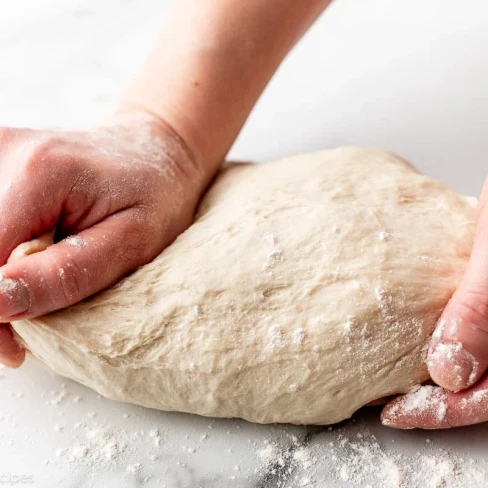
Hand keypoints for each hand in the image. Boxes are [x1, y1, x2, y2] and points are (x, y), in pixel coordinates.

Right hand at [0, 111, 205, 367]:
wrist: (150, 150)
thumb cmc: (154, 195)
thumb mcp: (132, 243)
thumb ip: (64, 274)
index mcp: (38, 173)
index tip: (15, 348)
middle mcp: (4, 152)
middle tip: (31, 316)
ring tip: (39, 278)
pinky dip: (1, 253)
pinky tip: (29, 254)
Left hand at [382, 177, 487, 427]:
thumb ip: (483, 310)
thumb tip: (449, 371)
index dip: (444, 412)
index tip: (394, 412)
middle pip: (478, 387)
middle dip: (430, 398)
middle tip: (377, 398)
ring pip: (468, 363)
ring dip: (425, 374)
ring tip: (379, 376)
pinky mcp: (474, 295)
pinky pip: (456, 328)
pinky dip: (426, 338)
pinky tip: (397, 335)